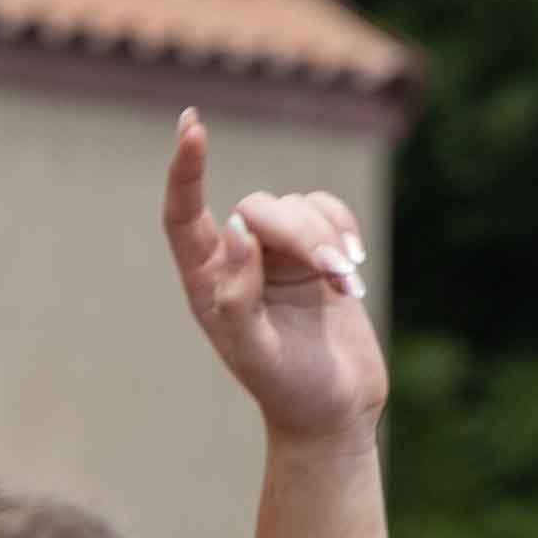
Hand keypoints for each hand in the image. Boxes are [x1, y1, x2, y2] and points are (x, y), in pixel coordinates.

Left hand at [160, 113, 380, 440]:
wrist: (336, 411)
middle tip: (334, 273)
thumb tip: (236, 232)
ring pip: (297, 206)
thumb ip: (238, 297)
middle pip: (258, 208)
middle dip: (300, 232)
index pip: (183, 215)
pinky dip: (344, 230)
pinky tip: (353, 270)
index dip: (185, 170)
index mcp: (207, 284)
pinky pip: (326, 209)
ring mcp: (278, 254)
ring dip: (328, 240)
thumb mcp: (256, 352)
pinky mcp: (317, 252)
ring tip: (347, 285)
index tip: (193, 126)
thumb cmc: (289, 391)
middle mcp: (237, 261)